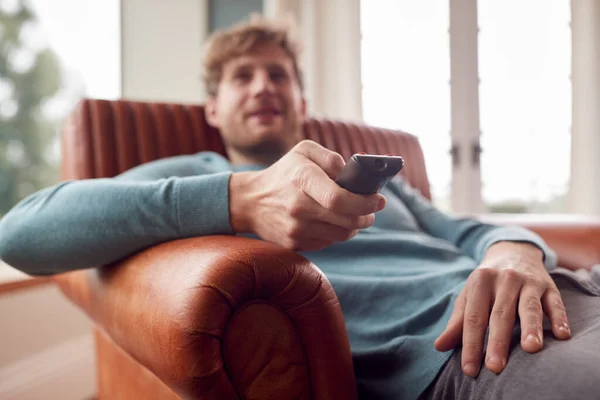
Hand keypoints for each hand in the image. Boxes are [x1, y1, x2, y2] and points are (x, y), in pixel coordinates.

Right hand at [229, 140, 385, 250]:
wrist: (250, 201)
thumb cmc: (284, 173)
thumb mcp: (304, 152)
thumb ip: (331, 158)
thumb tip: (353, 175)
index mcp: (302, 180)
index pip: (340, 199)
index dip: (365, 203)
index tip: (379, 200)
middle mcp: (298, 207)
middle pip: (347, 221)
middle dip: (367, 216)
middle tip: (373, 210)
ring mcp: (295, 229)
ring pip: (341, 234)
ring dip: (355, 226)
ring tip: (355, 215)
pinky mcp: (294, 244)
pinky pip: (328, 242)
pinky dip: (337, 233)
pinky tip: (333, 221)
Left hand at [434, 241, 570, 376]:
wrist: (513, 251)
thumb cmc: (486, 283)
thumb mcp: (469, 296)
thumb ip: (457, 322)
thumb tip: (439, 346)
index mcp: (480, 282)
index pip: (474, 318)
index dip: (471, 344)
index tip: (469, 369)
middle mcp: (504, 280)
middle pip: (500, 314)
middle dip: (497, 341)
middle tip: (495, 367)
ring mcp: (528, 281)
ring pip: (529, 307)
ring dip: (531, 327)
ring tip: (531, 349)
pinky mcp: (549, 286)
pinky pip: (555, 303)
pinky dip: (560, 318)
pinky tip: (562, 335)